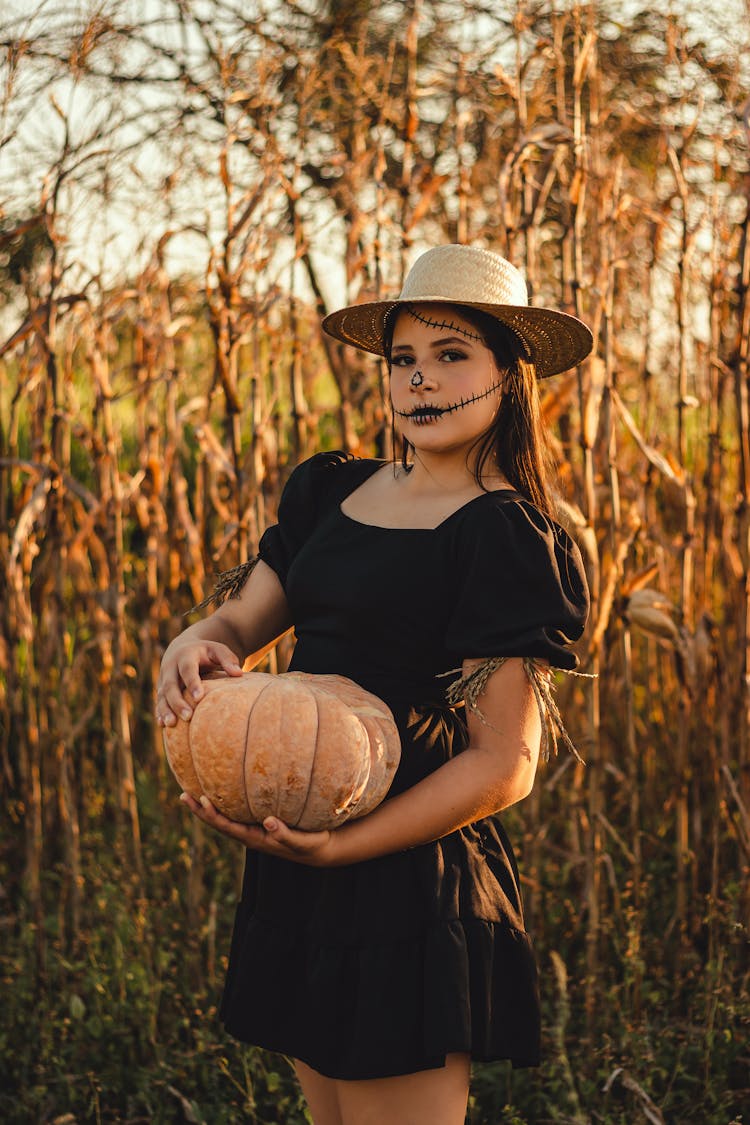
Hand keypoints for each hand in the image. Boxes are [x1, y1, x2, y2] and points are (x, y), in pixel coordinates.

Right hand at [156, 640, 242, 726]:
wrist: (183, 648)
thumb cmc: (206, 652)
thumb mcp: (218, 649)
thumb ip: (228, 659)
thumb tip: (238, 673)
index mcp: (185, 655)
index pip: (187, 670)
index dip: (192, 683)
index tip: (199, 698)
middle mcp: (170, 667)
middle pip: (170, 685)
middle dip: (177, 702)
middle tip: (188, 717)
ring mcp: (163, 678)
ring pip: (161, 695)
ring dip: (165, 710)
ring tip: (171, 724)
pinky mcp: (160, 688)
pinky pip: (158, 701)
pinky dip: (159, 712)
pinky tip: (162, 724)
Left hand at [179, 793, 336, 865]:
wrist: (319, 849)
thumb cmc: (311, 845)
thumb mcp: (301, 842)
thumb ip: (284, 834)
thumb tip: (268, 820)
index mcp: (255, 839)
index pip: (227, 827)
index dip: (212, 815)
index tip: (200, 799)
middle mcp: (249, 834)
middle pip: (219, 822)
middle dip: (201, 811)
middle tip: (183, 795)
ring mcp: (253, 828)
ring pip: (225, 817)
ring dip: (207, 807)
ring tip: (191, 791)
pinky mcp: (259, 821)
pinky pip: (236, 811)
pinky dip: (224, 803)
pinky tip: (220, 789)